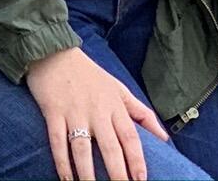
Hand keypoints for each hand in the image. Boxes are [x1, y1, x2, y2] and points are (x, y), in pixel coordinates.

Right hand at [26, 46, 169, 180]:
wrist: (52, 50)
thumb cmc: (88, 74)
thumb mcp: (118, 88)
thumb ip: (141, 113)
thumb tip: (165, 138)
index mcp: (114, 104)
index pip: (130, 137)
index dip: (137, 161)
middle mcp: (96, 110)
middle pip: (109, 147)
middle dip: (117, 174)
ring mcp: (74, 111)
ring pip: (82, 149)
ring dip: (87, 174)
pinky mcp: (53, 111)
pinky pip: (57, 141)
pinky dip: (62, 162)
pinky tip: (67, 179)